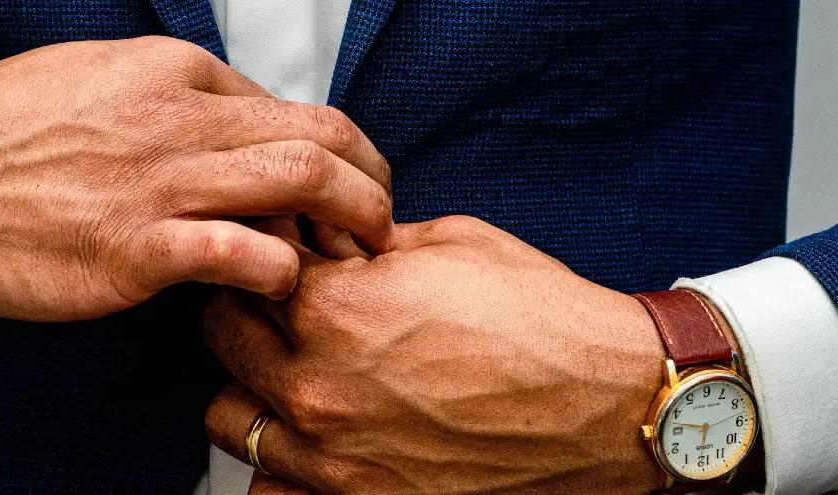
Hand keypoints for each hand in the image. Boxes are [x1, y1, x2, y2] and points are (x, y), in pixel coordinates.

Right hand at [0, 36, 392, 320]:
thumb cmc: (0, 129)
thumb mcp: (97, 78)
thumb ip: (173, 101)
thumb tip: (237, 131)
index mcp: (172, 72)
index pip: (293, 108)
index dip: (339, 154)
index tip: (345, 190)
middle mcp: (176, 118)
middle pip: (321, 139)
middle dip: (373, 185)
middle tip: (378, 225)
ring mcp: (156, 182)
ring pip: (300, 183)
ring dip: (347, 226)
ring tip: (351, 259)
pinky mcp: (132, 248)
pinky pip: (242, 254)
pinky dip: (278, 272)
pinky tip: (271, 286)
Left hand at [204, 216, 666, 494]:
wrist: (615, 406)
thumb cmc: (544, 319)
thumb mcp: (449, 245)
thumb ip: (365, 243)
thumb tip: (323, 238)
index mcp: (334, 309)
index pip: (245, 268)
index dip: (270, 255)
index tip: (290, 256)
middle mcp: (318, 386)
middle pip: (222, 337)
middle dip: (249, 312)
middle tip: (289, 309)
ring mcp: (333, 455)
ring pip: (229, 416)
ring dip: (253, 387)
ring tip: (299, 373)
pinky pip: (270, 492)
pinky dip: (278, 467)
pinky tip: (314, 439)